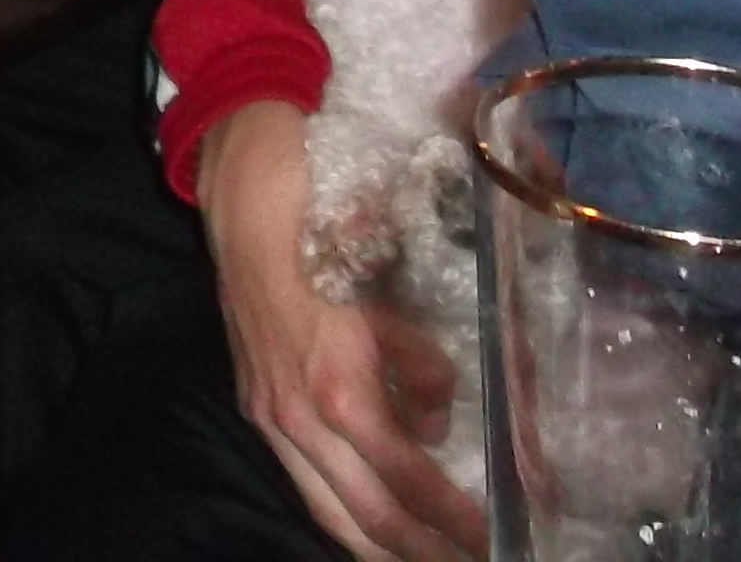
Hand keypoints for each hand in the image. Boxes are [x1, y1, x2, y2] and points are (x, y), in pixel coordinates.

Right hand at [203, 102, 485, 561]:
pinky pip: (302, 483)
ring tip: (417, 559)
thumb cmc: (332, 247)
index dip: (453, 520)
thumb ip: (424, 373)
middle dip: (419, 552)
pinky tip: (365, 521)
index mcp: (342, 396)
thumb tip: (434, 431)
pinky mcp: (256, 410)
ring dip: (376, 547)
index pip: (409, 483)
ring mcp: (271, 421)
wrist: (249, 214)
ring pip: (328, 513)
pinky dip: (339, 513)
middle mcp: (302, 423)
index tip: (492, 538)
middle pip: (366, 519)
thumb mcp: (395, 308)